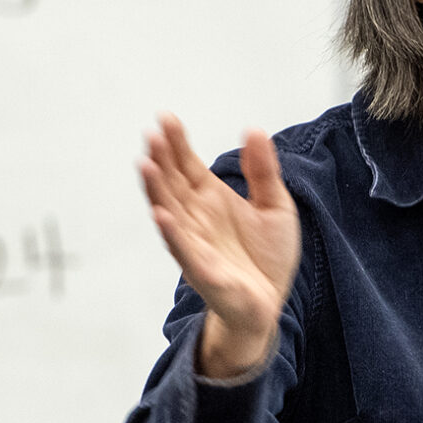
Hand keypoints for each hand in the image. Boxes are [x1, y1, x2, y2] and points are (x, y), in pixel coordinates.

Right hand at [140, 115, 297, 378]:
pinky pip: (183, 250)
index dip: (176, 143)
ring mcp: (194, 243)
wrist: (269, 304)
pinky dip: (172, 233)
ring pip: (169, 212)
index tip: (166, 119)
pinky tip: (162, 215)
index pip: (186, 165)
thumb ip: (263, 171)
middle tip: (153, 134)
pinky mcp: (202, 270)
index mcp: (210, 199)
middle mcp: (196, 218)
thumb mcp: (276, 206)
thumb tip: (254, 130)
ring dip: (156, 190)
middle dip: (161, 159)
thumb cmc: (266, 258)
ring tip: (146, 165)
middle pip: (172, 183)